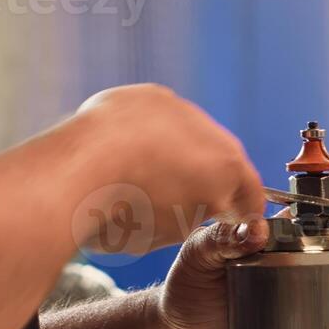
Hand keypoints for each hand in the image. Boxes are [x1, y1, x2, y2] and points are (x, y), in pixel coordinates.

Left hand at [72, 84, 264, 252]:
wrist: (80, 168)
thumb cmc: (123, 209)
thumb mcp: (167, 232)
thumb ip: (193, 216)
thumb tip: (192, 207)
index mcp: (228, 172)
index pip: (249, 196)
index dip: (238, 212)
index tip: (225, 220)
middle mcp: (213, 134)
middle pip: (219, 159)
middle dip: (204, 179)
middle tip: (177, 200)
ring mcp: (180, 109)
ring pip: (188, 135)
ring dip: (174, 152)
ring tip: (143, 176)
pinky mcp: (149, 95)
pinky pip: (156, 117)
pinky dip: (146, 133)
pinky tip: (126, 151)